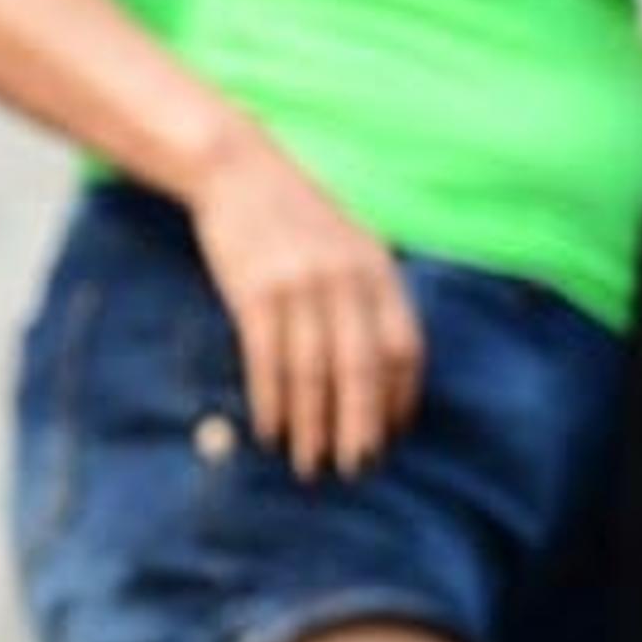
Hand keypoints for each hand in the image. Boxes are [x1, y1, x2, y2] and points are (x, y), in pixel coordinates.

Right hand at [182, 128, 420, 479]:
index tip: (390, 438)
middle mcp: (346, 279)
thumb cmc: (295, 217)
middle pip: (362, 369)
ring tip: (308, 464)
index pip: (403, 348)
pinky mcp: (254, 292)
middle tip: (354, 469)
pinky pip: (267, 361)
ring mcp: (300, 285)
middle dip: (360, 426)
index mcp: (377, 270)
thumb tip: (379, 368)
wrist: (238, 172)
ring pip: (314, 373)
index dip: (400, 399)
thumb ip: (368, 296)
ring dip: (312, 426)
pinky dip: (270, 402)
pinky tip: (269, 432)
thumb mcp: (349, 245)